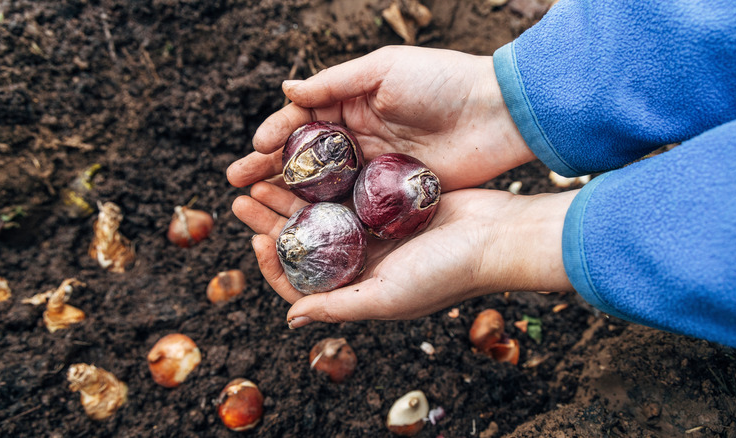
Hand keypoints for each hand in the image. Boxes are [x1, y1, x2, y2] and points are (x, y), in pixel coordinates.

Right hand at [227, 45, 534, 191]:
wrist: (499, 114)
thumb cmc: (443, 81)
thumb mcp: (384, 70)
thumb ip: (335, 83)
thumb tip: (286, 90)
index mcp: (353, 103)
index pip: (303, 122)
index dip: (274, 136)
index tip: (251, 152)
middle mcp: (359, 137)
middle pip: (306, 158)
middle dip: (269, 170)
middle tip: (237, 187)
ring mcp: (375, 168)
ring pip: (324, 185)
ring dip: (290, 197)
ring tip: (258, 210)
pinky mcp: (394, 194)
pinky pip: (354, 205)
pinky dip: (329, 215)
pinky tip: (305, 227)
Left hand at [233, 182, 575, 326]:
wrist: (496, 235)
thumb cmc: (447, 273)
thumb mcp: (387, 297)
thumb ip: (338, 307)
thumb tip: (291, 319)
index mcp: (358, 289)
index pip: (302, 283)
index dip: (274, 265)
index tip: (258, 240)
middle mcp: (362, 262)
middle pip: (304, 243)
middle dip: (271, 222)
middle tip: (243, 197)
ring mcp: (374, 232)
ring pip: (319, 213)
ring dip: (290, 197)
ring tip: (262, 176)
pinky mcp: (387, 204)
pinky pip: (346, 191)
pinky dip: (324, 180)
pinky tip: (305, 164)